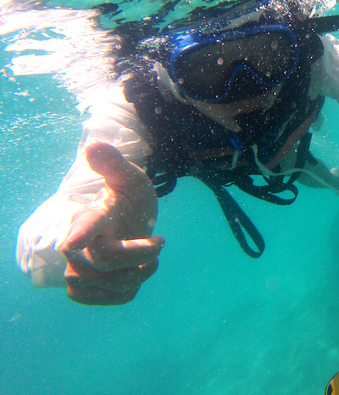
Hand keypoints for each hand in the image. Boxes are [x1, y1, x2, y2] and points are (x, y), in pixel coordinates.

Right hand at [60, 141, 163, 304]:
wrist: (128, 221)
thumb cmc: (127, 198)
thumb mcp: (129, 178)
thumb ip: (114, 164)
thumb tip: (94, 144)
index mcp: (90, 218)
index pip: (82, 227)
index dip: (78, 234)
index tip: (74, 242)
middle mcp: (79, 248)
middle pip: (107, 262)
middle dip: (141, 254)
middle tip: (159, 242)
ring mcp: (82, 270)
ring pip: (114, 284)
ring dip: (141, 272)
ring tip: (150, 258)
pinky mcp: (91, 290)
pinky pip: (116, 298)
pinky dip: (133, 288)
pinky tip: (138, 272)